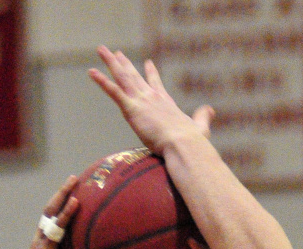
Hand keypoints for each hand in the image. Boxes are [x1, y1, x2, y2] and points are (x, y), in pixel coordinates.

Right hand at [19, 176, 78, 248]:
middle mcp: (40, 241)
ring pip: (51, 213)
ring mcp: (41, 243)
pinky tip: (76, 202)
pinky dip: (66, 213)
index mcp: (44, 246)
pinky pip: (57, 227)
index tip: (72, 193)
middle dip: (61, 193)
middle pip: (50, 210)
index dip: (60, 206)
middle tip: (73, 179)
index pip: (52, 220)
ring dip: (63, 195)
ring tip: (74, 180)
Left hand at [89, 46, 212, 154]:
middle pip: (134, 76)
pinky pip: (114, 91)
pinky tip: (92, 72)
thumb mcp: (201, 128)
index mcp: (166, 103)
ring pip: (122, 77)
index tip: (146, 62)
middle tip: (117, 53)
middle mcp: (152, 98)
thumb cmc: (192, 142)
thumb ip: (203, 118)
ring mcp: (141, 101)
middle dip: (124, 64)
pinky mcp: (132, 109)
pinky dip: (102, 81)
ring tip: (102, 50)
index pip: (156, 84)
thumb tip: (210, 110)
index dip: (150, 73)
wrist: (183, 145)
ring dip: (111, 63)